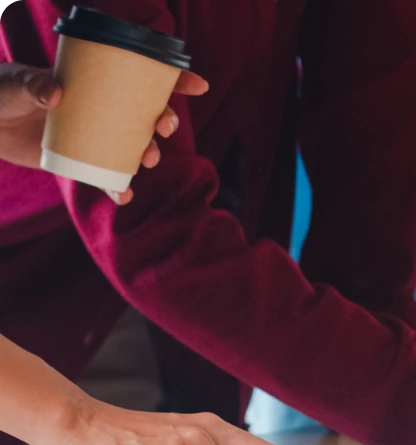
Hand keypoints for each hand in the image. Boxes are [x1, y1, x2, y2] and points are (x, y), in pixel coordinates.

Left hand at [0, 63, 207, 203]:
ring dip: (149, 154)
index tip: (197, 85)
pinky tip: (123, 196)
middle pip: (147, 114)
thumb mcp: (17, 84)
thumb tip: (57, 95)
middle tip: (164, 129)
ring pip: (134, 146)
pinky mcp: (82, 160)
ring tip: (148, 160)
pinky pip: (108, 177)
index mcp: (97, 83)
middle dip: (166, 121)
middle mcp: (102, 109)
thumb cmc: (1, 93)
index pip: (141, 77)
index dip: (173, 80)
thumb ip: (35, 86)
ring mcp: (95, 136)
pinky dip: (119, 189)